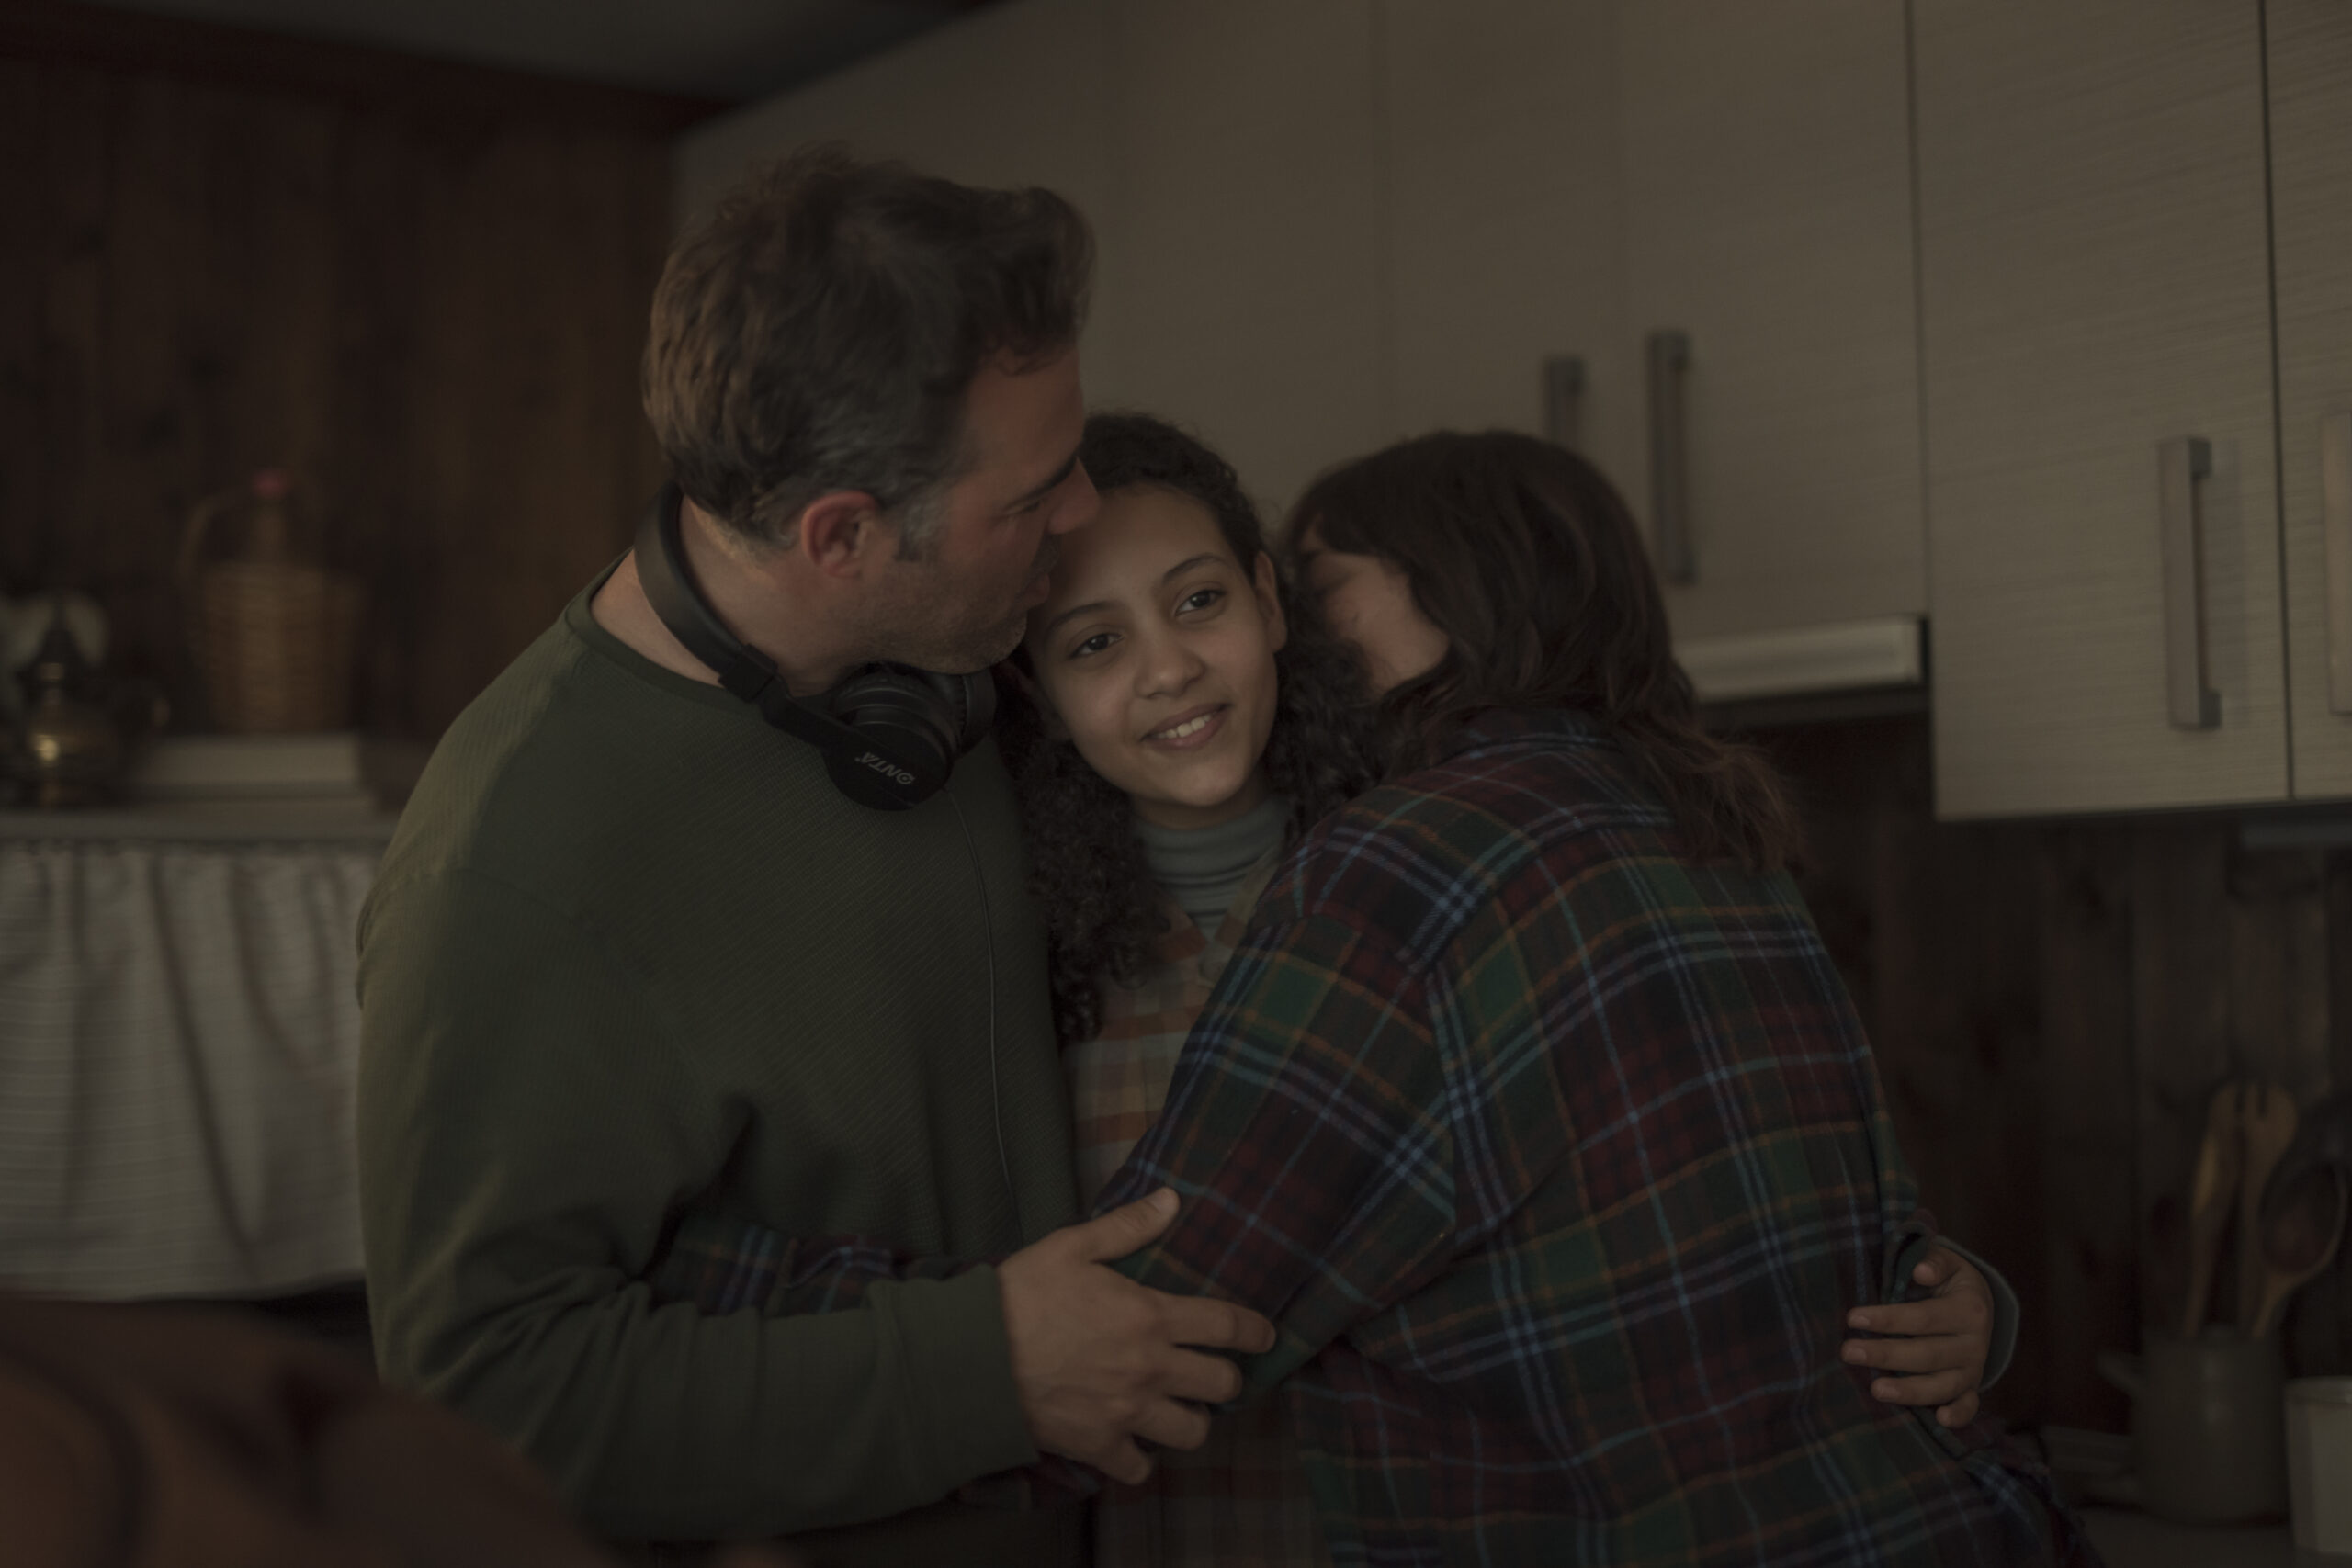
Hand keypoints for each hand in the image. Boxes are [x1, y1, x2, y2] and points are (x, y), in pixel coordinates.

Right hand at [997, 1188, 1277, 1484]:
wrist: (973, 1358)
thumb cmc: (1021, 1295)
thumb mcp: (1072, 1246)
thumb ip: (1128, 1226)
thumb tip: (1172, 1201)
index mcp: (1151, 1317)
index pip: (1226, 1326)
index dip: (1255, 1331)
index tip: (1265, 1336)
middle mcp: (1150, 1369)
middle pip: (1222, 1385)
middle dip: (1226, 1378)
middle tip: (1213, 1372)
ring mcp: (1127, 1413)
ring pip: (1193, 1432)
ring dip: (1192, 1420)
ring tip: (1179, 1409)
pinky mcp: (1099, 1445)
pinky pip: (1141, 1468)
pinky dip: (1143, 1458)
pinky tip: (1134, 1442)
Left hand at [1841, 1243, 1993, 1427]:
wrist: (1980, 1306)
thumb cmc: (1950, 1282)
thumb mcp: (1949, 1264)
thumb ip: (1935, 1261)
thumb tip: (1920, 1270)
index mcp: (1968, 1310)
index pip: (1923, 1318)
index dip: (1888, 1319)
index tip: (1852, 1318)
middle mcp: (1974, 1344)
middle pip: (1927, 1354)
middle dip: (1886, 1354)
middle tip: (1848, 1352)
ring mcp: (1973, 1369)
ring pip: (1943, 1385)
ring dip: (1910, 1390)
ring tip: (1876, 1390)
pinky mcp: (1971, 1388)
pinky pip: (1969, 1406)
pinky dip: (1959, 1416)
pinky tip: (1940, 1421)